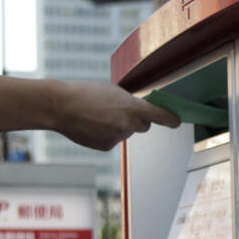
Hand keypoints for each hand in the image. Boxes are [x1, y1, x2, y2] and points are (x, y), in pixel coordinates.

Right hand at [52, 81, 180, 150]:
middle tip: (118, 111)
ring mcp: (118, 137)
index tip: (177, 122)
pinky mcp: (107, 147)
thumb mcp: (113, 91)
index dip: (170, 119)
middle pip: (143, 126)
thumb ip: (129, 103)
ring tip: (97, 115)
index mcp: (132, 107)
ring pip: (125, 132)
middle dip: (136, 120)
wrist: (61, 106)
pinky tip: (91, 125)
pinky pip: (113, 140)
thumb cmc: (85, 93)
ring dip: (117, 126)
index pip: (160, 116)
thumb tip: (137, 112)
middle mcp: (129, 124)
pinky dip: (106, 134)